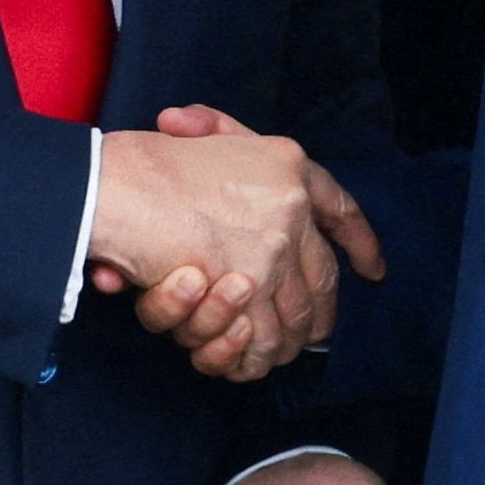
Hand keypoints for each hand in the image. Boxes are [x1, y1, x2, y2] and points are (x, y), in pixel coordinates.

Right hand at [88, 115, 383, 380]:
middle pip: (323, 277)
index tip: (372, 269)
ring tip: (269, 353)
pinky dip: (252, 357)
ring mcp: (272, 249)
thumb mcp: (195, 133)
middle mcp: (291, 205)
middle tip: (314, 333)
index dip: (359, 243)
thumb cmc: (141, 163)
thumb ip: (213, 130)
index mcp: (287, 163)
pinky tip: (245, 359)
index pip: (341, 209)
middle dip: (321, 312)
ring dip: (283, 342)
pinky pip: (263, 340)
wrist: (111, 187)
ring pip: (295, 316)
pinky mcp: (245, 290)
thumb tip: (189, 124)